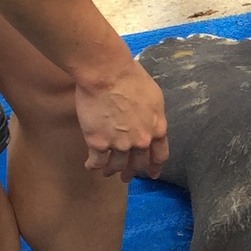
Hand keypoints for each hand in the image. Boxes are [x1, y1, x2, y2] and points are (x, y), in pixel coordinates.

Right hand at [74, 54, 168, 179]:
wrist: (107, 73)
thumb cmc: (130, 77)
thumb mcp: (153, 96)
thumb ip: (152, 114)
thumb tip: (148, 120)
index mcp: (157, 128)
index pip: (159, 154)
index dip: (155, 166)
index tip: (152, 174)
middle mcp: (141, 141)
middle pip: (138, 163)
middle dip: (132, 171)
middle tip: (126, 176)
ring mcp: (120, 144)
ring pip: (117, 165)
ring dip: (112, 170)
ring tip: (106, 172)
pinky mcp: (98, 143)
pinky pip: (96, 162)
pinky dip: (93, 166)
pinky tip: (90, 166)